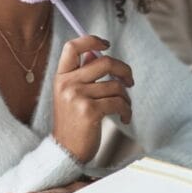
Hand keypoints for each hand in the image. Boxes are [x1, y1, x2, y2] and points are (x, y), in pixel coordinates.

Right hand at [52, 35, 133, 162]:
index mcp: (61, 76)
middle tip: (130, 80)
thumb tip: (96, 52)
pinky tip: (124, 118)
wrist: (66, 152)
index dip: (91, 39)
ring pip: (116, 85)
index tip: (106, 44)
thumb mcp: (71, 94)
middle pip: (105, 61)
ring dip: (126, 97)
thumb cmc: (73, 122)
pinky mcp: (90, 111)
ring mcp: (77, 97)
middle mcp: (67, 84)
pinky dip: (126, 110)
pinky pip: (118, 102)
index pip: (72, 47)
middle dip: (124, 69)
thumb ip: (82, 73)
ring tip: (124, 108)